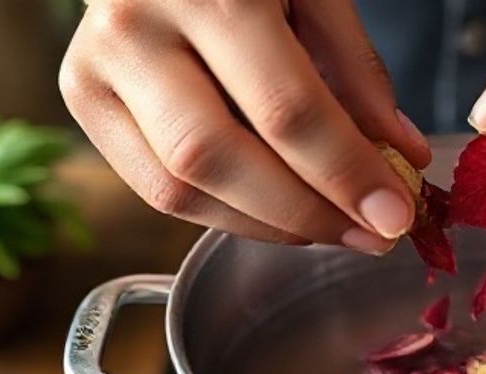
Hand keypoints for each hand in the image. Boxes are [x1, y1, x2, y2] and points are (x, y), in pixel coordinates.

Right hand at [60, 0, 429, 253]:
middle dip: (307, 214)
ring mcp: (96, 65)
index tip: (395, 214)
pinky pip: (156, 188)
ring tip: (332, 227)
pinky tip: (278, 213)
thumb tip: (401, 157)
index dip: (346, 174)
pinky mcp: (84, 98)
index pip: (285, 109)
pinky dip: (225, 214)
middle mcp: (137, 28)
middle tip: (369, 234)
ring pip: (179, 188)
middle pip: (219, 158)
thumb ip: (357, 71)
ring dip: (268, 227)